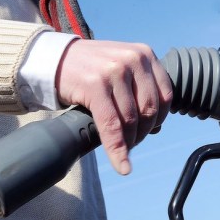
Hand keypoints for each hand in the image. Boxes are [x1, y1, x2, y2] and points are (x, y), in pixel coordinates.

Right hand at [55, 39, 172, 174]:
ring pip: (131, 119)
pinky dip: (117, 149)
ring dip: (128, 142)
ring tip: (121, 149)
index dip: (158, 120)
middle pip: (149, 110)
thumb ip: (140, 89)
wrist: (54, 59)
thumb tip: (157, 128)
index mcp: (144, 54)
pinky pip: (111, 125)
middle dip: (142, 133)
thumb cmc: (90, 69)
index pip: (165, 96)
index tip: (148, 131)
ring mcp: (115, 70)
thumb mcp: (121, 68)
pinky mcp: (95, 84)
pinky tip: (121, 165)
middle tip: (130, 143)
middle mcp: (133, 59)